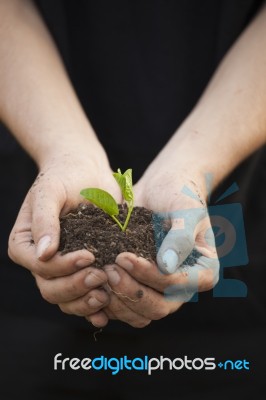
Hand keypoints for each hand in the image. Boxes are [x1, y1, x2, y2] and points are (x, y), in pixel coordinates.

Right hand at [8, 153, 120, 323]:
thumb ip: (45, 220)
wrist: (87, 172)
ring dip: (85, 301)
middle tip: (101, 275)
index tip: (89, 255)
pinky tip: (107, 310)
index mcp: (26, 244)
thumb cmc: (66, 176)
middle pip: (51, 289)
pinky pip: (83, 296)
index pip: (39, 266)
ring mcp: (63, 268)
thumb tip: (43, 253)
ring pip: (66, 299)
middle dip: (76, 286)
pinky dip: (94, 307)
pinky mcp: (83, 269)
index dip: (63, 267)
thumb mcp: (51, 191)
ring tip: (106, 294)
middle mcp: (41, 260)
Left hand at [98, 169, 218, 327]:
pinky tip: (94, 282)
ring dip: (118, 300)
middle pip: (158, 307)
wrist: (160, 189)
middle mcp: (182, 287)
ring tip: (100, 273)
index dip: (150, 276)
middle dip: (131, 292)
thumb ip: (181, 237)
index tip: (125, 257)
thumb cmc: (178, 194)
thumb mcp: (186, 210)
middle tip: (109, 270)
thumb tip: (167, 266)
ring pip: (139, 314)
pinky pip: (125, 307)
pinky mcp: (140, 287)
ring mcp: (160, 290)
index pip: (177, 285)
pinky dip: (108, 301)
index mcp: (203, 272)